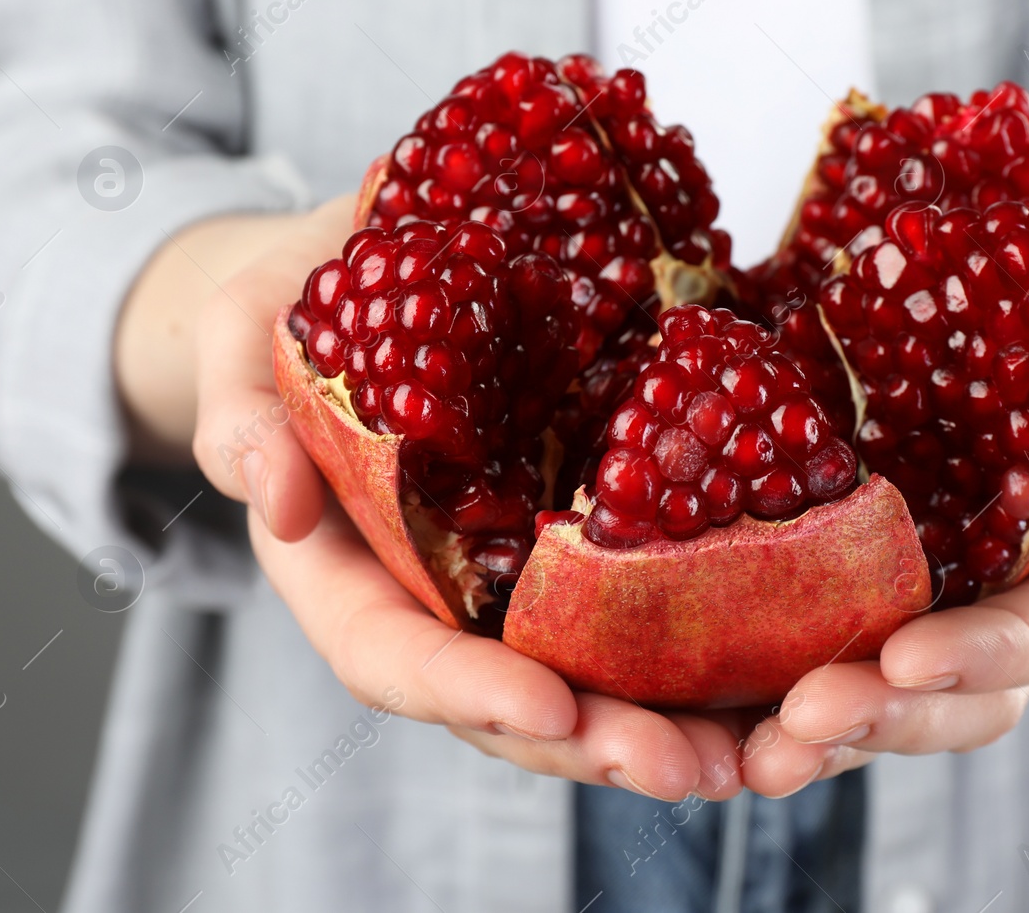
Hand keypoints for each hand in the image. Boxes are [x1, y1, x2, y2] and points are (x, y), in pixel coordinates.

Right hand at [160, 197, 741, 800]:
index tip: (548, 708)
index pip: (396, 657)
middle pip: (514, 699)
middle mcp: (441, 597)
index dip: (468, 691)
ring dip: (674, 726)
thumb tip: (269, 501)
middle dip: (600, 743)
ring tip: (757, 756)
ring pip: (594, 676)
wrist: (374, 259)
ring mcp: (519, 576)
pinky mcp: (589, 534)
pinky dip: (713, 648)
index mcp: (348, 572)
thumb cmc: (293, 306)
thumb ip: (242, 415)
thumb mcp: (240, 337)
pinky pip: (649, 605)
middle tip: (691, 769)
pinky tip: (788, 665)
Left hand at [740, 160, 1028, 796]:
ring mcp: (932, 575)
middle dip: (879, 722)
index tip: (905, 659)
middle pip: (959, 695)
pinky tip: (671, 689)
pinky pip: (806, 625)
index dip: (988, 654)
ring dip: (802, 731)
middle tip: (791, 733)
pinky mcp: (857, 547)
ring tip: (718, 756)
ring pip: (876, 689)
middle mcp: (1011, 581)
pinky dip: (745, 670)